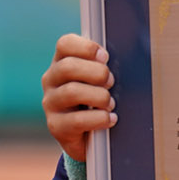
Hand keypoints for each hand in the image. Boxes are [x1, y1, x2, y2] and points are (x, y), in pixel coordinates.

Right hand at [42, 34, 114, 161]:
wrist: (88, 135)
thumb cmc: (97, 99)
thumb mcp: (99, 79)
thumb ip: (104, 65)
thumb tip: (128, 54)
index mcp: (62, 62)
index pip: (65, 44)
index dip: (86, 47)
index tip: (105, 57)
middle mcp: (51, 80)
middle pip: (68, 67)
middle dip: (96, 73)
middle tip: (110, 82)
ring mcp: (51, 103)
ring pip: (72, 92)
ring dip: (99, 97)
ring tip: (111, 103)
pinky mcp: (56, 126)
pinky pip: (77, 120)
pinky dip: (99, 118)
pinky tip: (110, 119)